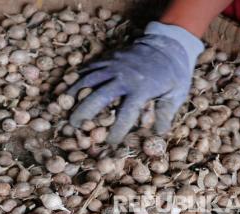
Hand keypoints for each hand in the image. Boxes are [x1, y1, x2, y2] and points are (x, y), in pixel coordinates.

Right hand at [67, 22, 203, 143]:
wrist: (168, 43)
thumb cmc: (174, 73)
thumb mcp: (176, 94)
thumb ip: (166, 113)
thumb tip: (158, 134)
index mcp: (141, 89)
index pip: (125, 115)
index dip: (115, 131)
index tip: (108, 144)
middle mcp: (124, 78)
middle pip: (98, 97)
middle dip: (84, 113)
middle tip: (73, 126)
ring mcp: (114, 66)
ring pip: (88, 80)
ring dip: (74, 93)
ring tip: (62, 105)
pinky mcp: (110, 59)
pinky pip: (90, 68)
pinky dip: (78, 77)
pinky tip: (68, 87)